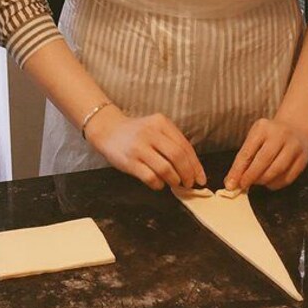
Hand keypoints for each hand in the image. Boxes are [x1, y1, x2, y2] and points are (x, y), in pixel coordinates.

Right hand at [85, 107, 206, 189]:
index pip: (185, 146)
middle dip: (187, 174)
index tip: (200, 177)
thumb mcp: (155, 129)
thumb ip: (171, 142)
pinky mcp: (129, 161)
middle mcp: (150, 133)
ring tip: (175, 184)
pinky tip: (159, 184)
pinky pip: (150, 177)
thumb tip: (191, 167)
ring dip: (174, 180)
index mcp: (161, 123)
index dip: (195, 165)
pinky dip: (158, 184)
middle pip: (178, 157)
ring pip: (165, 168)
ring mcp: (139, 147)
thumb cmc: (135, 133)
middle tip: (189, 183)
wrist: (107, 130)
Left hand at [225, 118, 307, 190]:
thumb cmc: (269, 136)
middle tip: (243, 185)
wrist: (297, 127)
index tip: (230, 184)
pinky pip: (288, 177)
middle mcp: (280, 135)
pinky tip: (269, 182)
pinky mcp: (303, 158)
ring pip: (276, 170)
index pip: (247, 152)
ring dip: (263, 181)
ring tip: (256, 182)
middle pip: (263, 160)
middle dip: (251, 176)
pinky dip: (276, 183)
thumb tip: (232, 181)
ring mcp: (294, 146)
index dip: (237, 171)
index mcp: (262, 128)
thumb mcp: (255, 138)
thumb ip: (244, 158)